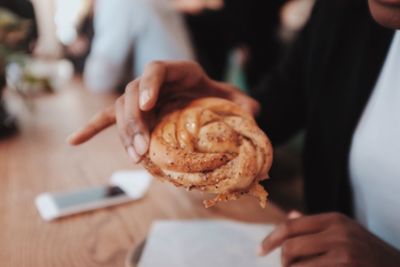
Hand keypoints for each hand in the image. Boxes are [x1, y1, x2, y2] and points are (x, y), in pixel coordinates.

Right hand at [67, 60, 258, 162]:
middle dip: (135, 123)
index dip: (149, 84)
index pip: (156, 69)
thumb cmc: (218, 99)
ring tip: (136, 158)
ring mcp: (141, 98)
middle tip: (144, 150)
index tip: (148, 106)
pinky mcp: (133, 113)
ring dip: (124, 135)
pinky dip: (91, 128)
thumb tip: (254, 111)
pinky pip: (107, 118)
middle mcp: (155, 82)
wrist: (207, 103)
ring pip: (120, 110)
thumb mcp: (232, 99)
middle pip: (133, 95)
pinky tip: (74, 141)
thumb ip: (243, 103)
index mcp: (179, 71)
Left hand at [259, 212, 399, 266]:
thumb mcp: (344, 231)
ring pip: (298, 266)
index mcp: (333, 219)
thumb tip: (290, 215)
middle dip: (283, 262)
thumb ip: (315, 226)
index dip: (270, 239)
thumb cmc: (366, 251)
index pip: (290, 226)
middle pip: (290, 248)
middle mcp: (338, 233)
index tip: (259, 251)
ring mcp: (345, 254)